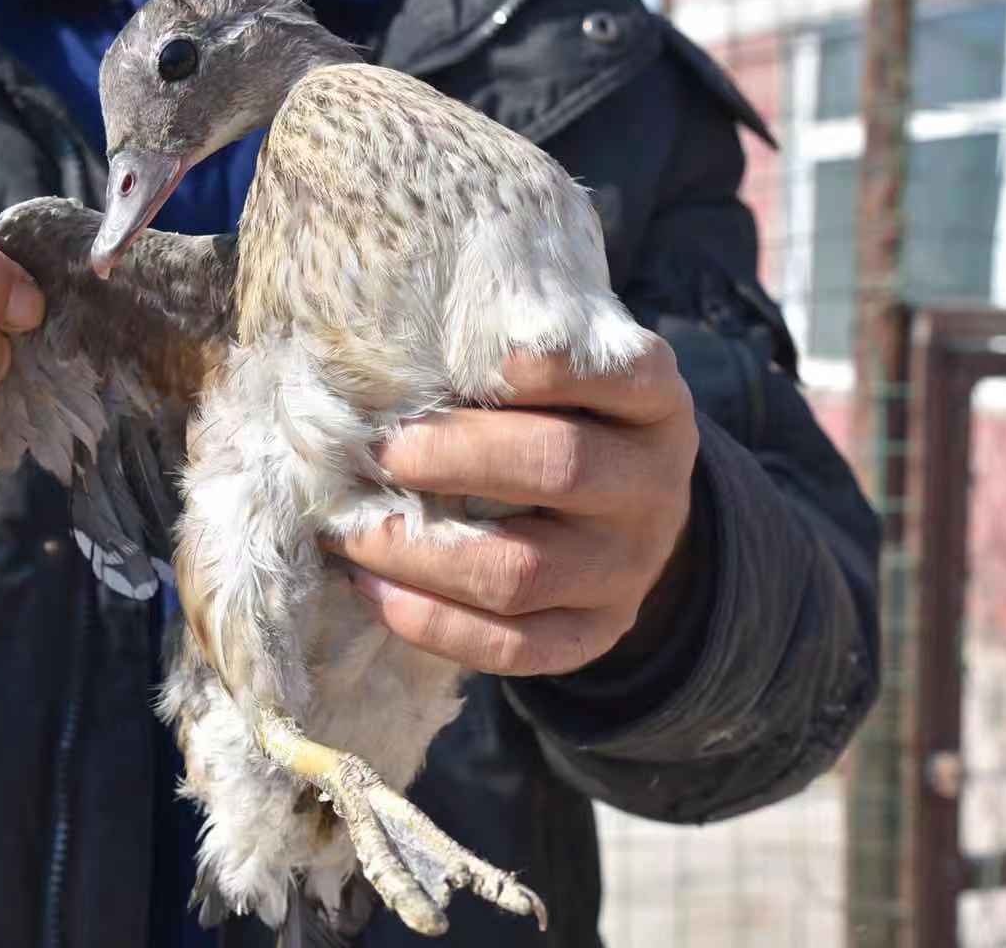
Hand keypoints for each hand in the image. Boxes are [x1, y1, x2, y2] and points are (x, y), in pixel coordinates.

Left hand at [326, 336, 698, 676]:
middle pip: (560, 468)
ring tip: (351, 531)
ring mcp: (628, 569)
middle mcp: (652, 486)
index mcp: (653, 404)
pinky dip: (434, 624)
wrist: (631, 512)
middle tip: (382, 450)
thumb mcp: (569, 374)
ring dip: (422, 554)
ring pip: (522, 572)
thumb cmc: (567, 416)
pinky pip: (514, 648)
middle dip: (458, 458)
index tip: (482, 363)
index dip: (552, 368)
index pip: (623, 374)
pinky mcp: (595, 633)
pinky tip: (372, 590)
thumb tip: (389, 360)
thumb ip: (503, 357)